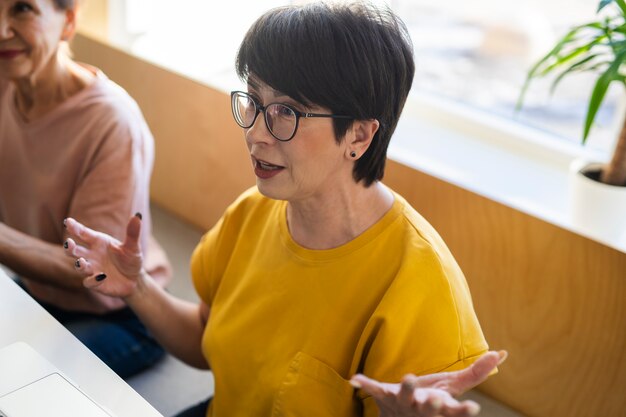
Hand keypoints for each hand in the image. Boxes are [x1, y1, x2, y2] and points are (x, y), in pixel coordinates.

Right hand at [63, 214, 144, 297]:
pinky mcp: (96, 283)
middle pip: (76, 250)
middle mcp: (92, 255)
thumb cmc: (130, 259)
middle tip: (69, 243)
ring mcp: (92, 269)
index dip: (75, 228)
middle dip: (70, 247)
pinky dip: (93, 280)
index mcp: (98, 242)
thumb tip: (138, 216)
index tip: (68, 221)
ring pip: (80, 266)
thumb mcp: (133, 246)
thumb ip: (133, 233)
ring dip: (79, 264)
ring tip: (81, 262)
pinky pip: (89, 282)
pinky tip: (101, 276)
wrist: (135, 279)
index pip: (84, 234)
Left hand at [350, 350, 506, 416]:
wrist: (401, 416)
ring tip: (408, 378)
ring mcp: (403, 403)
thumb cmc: (432, 400)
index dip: (463, 412)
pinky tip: (355, 378)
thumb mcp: (453, 387)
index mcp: (442, 407)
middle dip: (433, 405)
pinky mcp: (385, 396)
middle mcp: (423, 409)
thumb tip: (502, 353)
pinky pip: (374, 389)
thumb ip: (476, 372)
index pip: (455, 412)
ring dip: (406, 390)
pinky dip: (365, 384)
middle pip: (430, 408)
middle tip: (435, 400)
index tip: (473, 410)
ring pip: (405, 397)